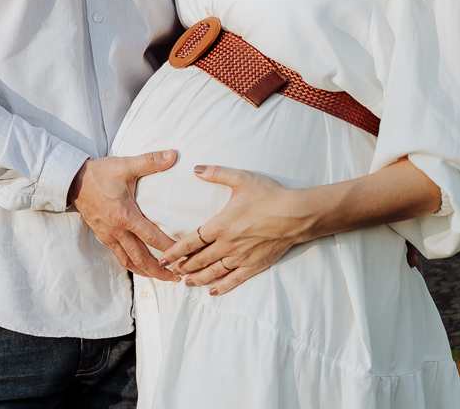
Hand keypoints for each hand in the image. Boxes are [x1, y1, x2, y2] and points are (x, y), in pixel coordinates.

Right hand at [69, 151, 179, 281]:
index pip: (151, 237)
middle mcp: (117, 230)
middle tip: (175, 278)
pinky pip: (118, 255)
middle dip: (159, 272)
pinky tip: (138, 265)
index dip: (169, 249)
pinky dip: (131, 264)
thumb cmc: (100, 173)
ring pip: (128, 261)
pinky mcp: (102, 235)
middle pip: (140, 258)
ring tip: (159, 278)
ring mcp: (108, 235)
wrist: (73, 180)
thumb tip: (173, 154)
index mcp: (125, 215)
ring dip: (144, 272)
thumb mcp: (126, 165)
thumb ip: (150, 161)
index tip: (183, 257)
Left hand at [159, 165, 305, 295]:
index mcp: (219, 226)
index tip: (163, 258)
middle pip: (199, 260)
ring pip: (214, 272)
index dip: (175, 251)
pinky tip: (213, 291)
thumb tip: (196, 168)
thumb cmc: (269, 195)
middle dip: (183, 267)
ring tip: (186, 283)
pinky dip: (222, 286)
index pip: (190, 242)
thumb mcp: (240, 179)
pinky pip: (234, 279)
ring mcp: (240, 257)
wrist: (296, 214)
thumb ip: (216, 173)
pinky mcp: (254, 265)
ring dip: (198, 278)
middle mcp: (226, 245)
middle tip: (171, 272)